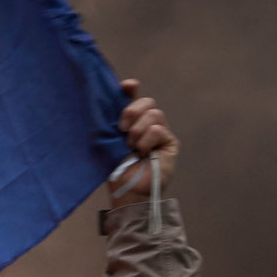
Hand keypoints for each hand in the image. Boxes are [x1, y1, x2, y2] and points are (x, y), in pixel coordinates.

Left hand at [111, 78, 179, 197]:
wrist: (126, 191)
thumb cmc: (113, 168)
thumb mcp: (106, 141)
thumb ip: (109, 120)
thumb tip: (111, 102)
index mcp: (129, 122)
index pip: (133, 98)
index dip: (130, 89)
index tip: (126, 86)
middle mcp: (145, 124)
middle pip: (147, 102)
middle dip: (132, 111)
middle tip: (122, 129)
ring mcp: (159, 133)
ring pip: (154, 114)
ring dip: (138, 130)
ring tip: (131, 146)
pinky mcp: (169, 142)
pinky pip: (158, 129)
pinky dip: (147, 139)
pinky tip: (142, 152)